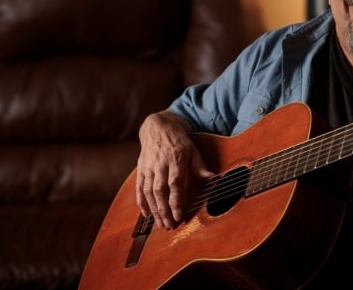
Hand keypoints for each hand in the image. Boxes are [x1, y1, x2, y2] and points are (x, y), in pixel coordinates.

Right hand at [136, 111, 213, 228]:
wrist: (158, 126)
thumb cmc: (179, 141)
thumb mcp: (193, 150)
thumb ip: (200, 166)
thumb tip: (213, 178)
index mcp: (176, 159)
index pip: (175, 183)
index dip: (176, 200)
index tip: (179, 215)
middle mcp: (160, 164)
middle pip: (160, 190)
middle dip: (164, 210)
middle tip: (169, 226)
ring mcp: (149, 167)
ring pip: (148, 191)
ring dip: (154, 210)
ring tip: (161, 224)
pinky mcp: (141, 169)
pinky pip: (139, 187)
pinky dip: (141, 202)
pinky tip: (146, 214)